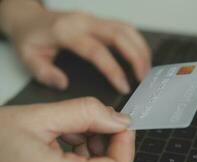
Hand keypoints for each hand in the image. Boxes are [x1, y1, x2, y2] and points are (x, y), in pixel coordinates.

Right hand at [0, 97, 134, 161]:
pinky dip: (87, 161)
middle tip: (93, 123)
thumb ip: (87, 112)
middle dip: (110, 145)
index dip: (126, 145)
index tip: (120, 124)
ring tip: (72, 133)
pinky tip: (68, 145)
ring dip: (97, 152)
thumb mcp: (40, 116)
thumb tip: (120, 120)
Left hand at [1, 0, 150, 92]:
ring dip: (140, 48)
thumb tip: (64, 84)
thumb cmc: (30, 37)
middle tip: (144, 77)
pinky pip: (124, 27)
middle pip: (119, 35)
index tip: (125, 86)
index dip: (114, 70)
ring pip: (126, 28)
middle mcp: (83, 22)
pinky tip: (140, 55)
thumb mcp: (28, 58)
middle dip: (136, 57)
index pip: (97, 51)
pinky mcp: (98, 21)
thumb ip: (45, 73)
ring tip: (146, 68)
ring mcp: (93, 19)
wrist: (29, 18)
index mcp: (66, 32)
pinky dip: (136, 41)